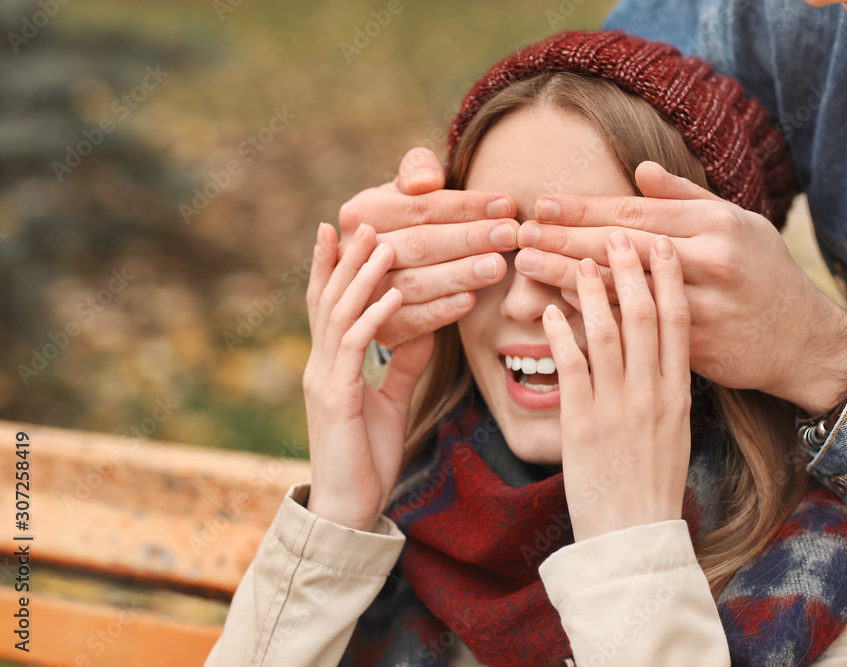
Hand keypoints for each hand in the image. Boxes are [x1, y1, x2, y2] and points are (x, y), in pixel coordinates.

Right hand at [303, 221, 433, 531]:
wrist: (349, 510)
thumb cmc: (367, 458)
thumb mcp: (389, 402)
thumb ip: (400, 365)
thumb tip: (418, 329)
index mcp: (330, 366)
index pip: (328, 306)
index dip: (332, 268)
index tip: (340, 231)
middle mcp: (319, 366)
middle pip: (328, 299)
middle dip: (344, 259)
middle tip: (361, 220)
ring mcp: (323, 380)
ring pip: (338, 315)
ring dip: (360, 276)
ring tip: (380, 244)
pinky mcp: (335, 398)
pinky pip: (354, 347)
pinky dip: (372, 316)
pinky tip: (390, 294)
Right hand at [338, 147, 518, 347]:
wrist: (388, 272)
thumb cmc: (408, 221)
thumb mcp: (408, 189)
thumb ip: (417, 169)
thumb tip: (426, 181)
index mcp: (362, 213)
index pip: (420, 207)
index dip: (465, 206)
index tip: (506, 205)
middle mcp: (357, 254)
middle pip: (419, 245)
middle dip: (469, 239)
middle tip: (510, 235)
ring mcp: (366, 294)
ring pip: (415, 283)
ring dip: (459, 275)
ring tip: (497, 266)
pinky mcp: (381, 328)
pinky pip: (411, 321)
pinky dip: (440, 311)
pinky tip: (470, 300)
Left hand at [522, 161, 846, 413]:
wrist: (801, 340)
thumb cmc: (765, 274)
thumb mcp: (738, 222)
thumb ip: (686, 196)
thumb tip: (640, 169)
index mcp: (716, 224)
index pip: (636, 212)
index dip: (586, 209)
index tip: (545, 205)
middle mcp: (708, 260)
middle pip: (622, 247)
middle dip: (566, 238)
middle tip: (523, 233)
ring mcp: (700, 305)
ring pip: (622, 288)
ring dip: (569, 276)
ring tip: (529, 266)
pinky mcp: (693, 345)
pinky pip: (635, 326)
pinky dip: (598, 313)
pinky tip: (563, 304)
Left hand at [542, 232, 691, 541]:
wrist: (636, 534)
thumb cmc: (652, 484)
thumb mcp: (672, 431)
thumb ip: (663, 390)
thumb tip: (653, 354)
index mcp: (677, 392)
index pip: (677, 322)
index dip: (667, 279)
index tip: (659, 245)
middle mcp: (652, 392)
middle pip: (644, 315)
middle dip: (630, 270)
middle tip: (617, 234)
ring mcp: (618, 405)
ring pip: (607, 331)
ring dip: (592, 290)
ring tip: (580, 259)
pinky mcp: (583, 422)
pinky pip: (572, 365)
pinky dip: (560, 332)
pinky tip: (549, 308)